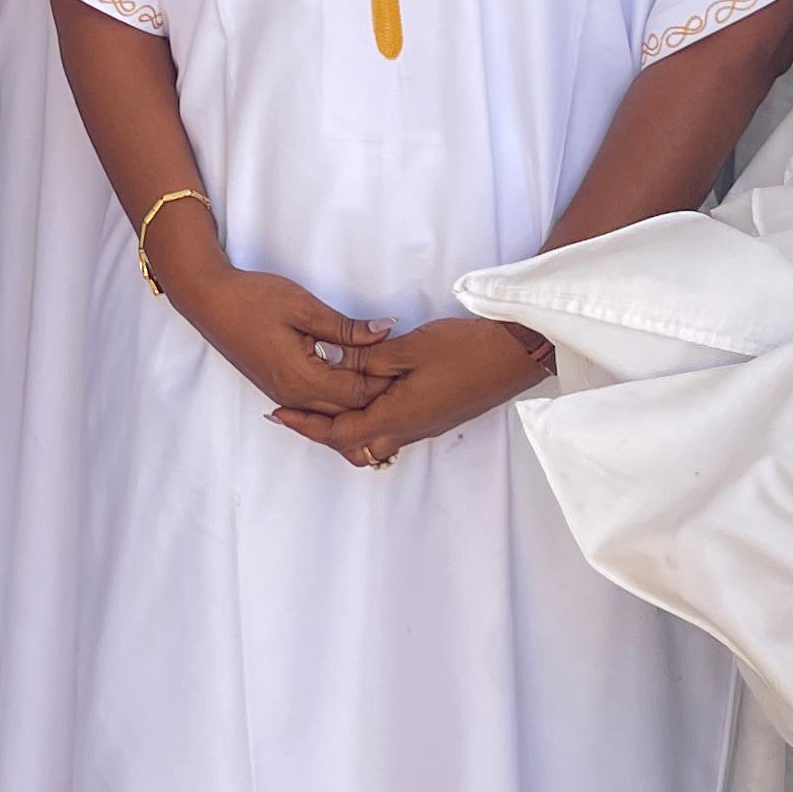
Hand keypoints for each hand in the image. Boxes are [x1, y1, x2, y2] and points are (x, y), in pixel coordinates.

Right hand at [166, 249, 394, 420]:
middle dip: (376, 395)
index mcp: (303, 379)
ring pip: (332, 415)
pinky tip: (353, 380)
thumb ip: (347, 327)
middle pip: (348, 413)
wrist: (209, 301)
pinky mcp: (279, 390)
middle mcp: (294, 397)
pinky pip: (316, 408)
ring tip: (383, 377)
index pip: (359, 394)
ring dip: (357, 400)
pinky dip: (338, 400)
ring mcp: (284, 397)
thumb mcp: (305, 307)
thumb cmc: (254, 298)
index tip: (406, 361)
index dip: (385, 380)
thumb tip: (386, 330)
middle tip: (402, 370)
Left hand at [276, 317, 549, 468]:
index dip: (306, 425)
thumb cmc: (464, 349)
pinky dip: (366, 417)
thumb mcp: (410, 348)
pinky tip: (360, 395)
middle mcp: (408, 430)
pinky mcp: (433, 416)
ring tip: (319, 402)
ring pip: (371, 438)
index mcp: (398, 416)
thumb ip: (369, 361)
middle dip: (319, 430)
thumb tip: (334, 367)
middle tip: (291, 411)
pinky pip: (389, 428)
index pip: (339, 432)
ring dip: (343, 425)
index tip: (278, 413)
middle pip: (352, 443)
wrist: (514, 355)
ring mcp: (423, 425)